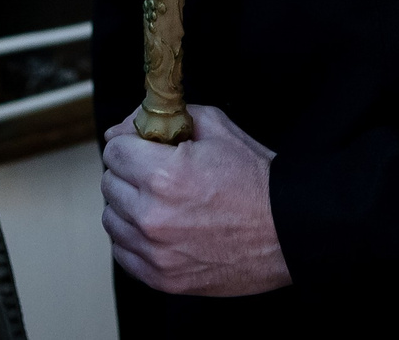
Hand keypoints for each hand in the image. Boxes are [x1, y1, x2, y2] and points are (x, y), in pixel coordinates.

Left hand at [102, 107, 291, 297]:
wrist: (289, 231)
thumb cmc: (256, 180)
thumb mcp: (217, 128)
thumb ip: (166, 118)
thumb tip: (126, 127)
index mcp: (163, 175)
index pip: (114, 150)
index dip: (129, 143)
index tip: (142, 146)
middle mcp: (151, 215)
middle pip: (109, 183)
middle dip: (128, 172)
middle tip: (154, 172)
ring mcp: (155, 252)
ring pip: (112, 219)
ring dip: (128, 206)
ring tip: (158, 201)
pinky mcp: (162, 278)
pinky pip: (123, 253)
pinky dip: (133, 239)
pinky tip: (158, 228)